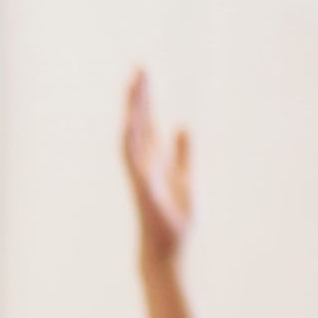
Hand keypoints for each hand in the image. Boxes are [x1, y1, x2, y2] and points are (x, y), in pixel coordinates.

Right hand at [121, 70, 193, 264]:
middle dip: (139, 97)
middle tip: (139, 68)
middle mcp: (145, 162)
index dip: (146, 98)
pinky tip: (131, 123)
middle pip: (140, 123)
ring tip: (133, 88)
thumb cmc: (175, 220)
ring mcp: (141, 174)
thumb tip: (183, 127)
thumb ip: (183, 154)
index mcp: (156, 159)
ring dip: (132, 112)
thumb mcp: (186, 178)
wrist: (169, 249)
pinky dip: (130, 141)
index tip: (143, 73)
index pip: (148, 122)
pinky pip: (132, 161)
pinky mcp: (142, 187)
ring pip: (133, 136)